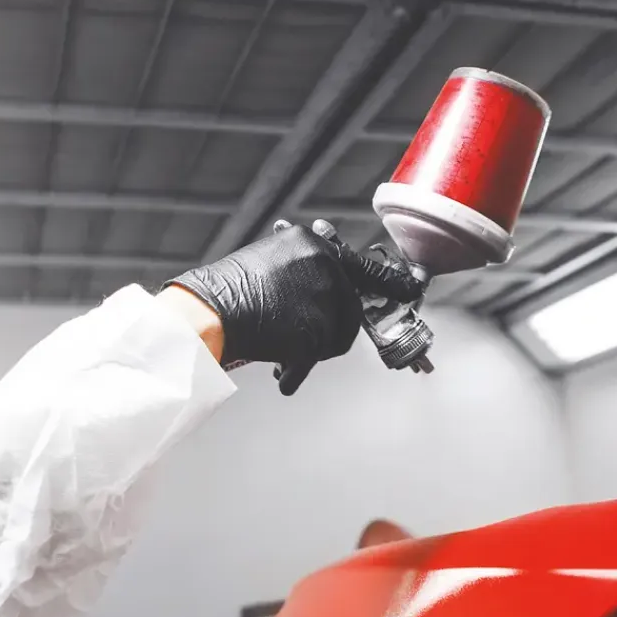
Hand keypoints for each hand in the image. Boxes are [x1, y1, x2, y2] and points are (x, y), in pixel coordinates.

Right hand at [163, 222, 422, 394]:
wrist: (203, 314)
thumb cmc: (228, 292)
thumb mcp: (271, 262)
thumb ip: (305, 269)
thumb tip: (333, 284)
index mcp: (312, 244)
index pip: (362, 268)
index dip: (390, 283)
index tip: (413, 287)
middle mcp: (324, 266)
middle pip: (350, 310)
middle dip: (328, 331)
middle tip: (300, 337)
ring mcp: (321, 299)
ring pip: (338, 338)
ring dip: (312, 350)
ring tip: (279, 347)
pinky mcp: (314, 331)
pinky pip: (316, 359)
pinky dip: (295, 372)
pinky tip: (278, 370)